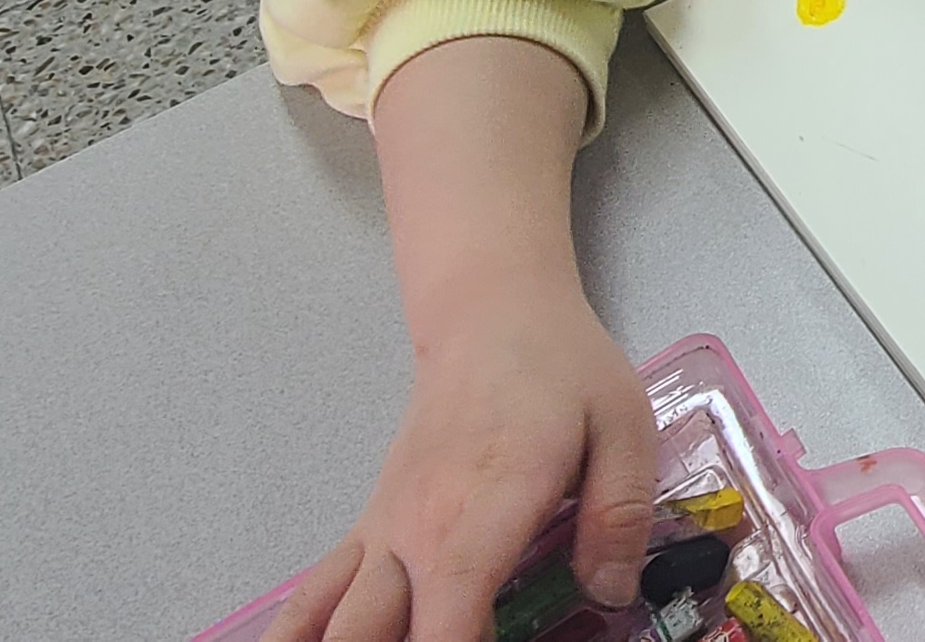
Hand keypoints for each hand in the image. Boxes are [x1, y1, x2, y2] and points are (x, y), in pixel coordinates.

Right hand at [268, 285, 655, 641]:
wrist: (490, 315)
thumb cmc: (558, 368)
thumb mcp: (622, 428)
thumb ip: (619, 516)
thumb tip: (612, 592)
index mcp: (484, 507)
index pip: (451, 608)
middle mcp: (417, 528)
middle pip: (369, 630)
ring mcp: (384, 530)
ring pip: (329, 619)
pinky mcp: (371, 528)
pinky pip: (317, 591)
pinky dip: (303, 627)